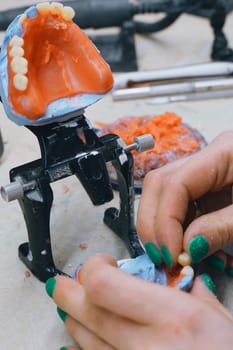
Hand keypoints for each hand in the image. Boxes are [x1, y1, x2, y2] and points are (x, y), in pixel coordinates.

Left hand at [46, 254, 232, 349]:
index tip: (104, 263)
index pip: (105, 284)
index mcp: (174, 318)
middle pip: (88, 312)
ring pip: (85, 342)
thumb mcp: (222, 320)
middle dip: (67, 292)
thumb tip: (177, 277)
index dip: (95, 268)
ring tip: (72, 308)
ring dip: (73, 320)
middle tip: (61, 283)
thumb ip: (195, 293)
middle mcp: (148, 346)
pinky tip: (75, 344)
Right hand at [137, 131, 232, 270]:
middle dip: (154, 222)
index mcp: (224, 151)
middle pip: (159, 183)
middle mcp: (208, 156)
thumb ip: (222, 227)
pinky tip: (190, 247)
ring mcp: (206, 171)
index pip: (175, 182)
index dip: (165, 220)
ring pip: (164, 193)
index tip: (171, 254)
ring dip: (162, 227)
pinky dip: (178, 229)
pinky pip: (181, 205)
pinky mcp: (208, 186)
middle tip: (163, 257)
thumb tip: (187, 248)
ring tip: (174, 255)